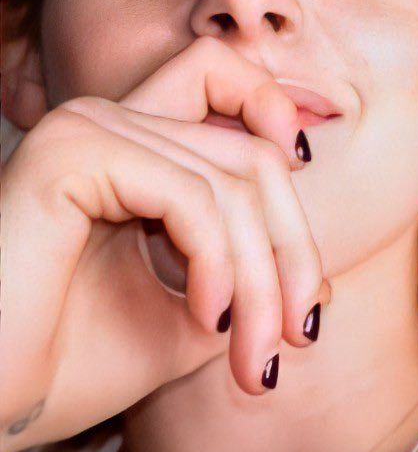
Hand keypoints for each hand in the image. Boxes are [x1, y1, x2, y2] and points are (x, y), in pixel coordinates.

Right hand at [0, 38, 326, 451]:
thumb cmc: (62, 364)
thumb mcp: (183, 316)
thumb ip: (245, 277)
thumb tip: (320, 277)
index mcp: (128, 142)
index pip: (226, 87)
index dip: (277, 126)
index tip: (305, 224)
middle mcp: (108, 119)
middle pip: (249, 148)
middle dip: (290, 247)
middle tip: (296, 333)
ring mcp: (89, 128)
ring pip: (230, 178)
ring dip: (260, 276)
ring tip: (250, 354)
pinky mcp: (72, 154)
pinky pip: (190, 195)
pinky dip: (217, 261)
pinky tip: (207, 319)